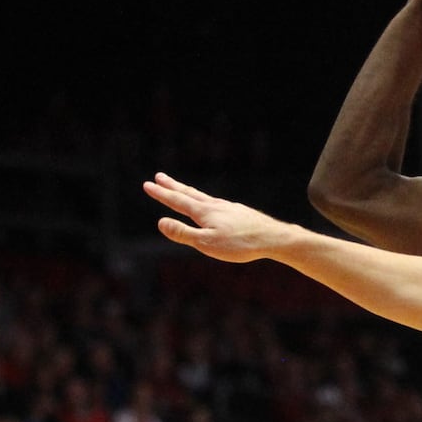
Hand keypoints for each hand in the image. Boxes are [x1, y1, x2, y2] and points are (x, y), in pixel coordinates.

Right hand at [143, 173, 292, 262]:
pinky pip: (218, 204)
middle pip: (190, 193)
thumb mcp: (206, 243)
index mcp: (204, 212)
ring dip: (189, 192)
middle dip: (173, 186)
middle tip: (159, 176)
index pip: (177, 201)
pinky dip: (207, 201)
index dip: (161, 194)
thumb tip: (160, 222)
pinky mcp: (240, 213)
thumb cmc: (240, 244)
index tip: (147, 184)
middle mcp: (216, 206)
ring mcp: (229, 208)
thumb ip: (183, 233)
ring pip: (204, 197)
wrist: (273, 238)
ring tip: (181, 188)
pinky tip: (212, 206)